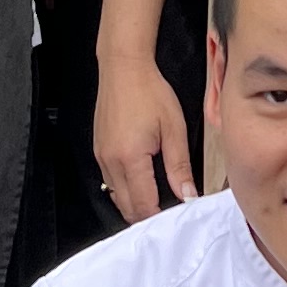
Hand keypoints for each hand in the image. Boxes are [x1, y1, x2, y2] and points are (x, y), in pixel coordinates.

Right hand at [95, 51, 195, 221]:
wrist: (124, 67)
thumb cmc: (150, 91)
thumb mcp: (174, 129)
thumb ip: (180, 167)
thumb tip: (188, 196)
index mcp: (130, 158)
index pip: (144, 205)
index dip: (159, 218)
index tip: (176, 219)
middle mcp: (111, 161)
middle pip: (126, 207)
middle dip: (147, 216)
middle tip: (169, 214)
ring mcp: (101, 156)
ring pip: (117, 196)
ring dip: (135, 204)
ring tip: (158, 200)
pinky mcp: (99, 149)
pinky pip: (111, 180)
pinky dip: (126, 189)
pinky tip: (142, 182)